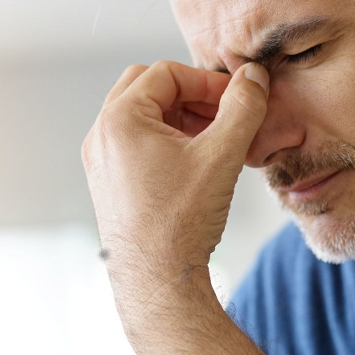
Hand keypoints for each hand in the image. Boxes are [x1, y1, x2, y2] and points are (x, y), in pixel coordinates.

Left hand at [82, 60, 269, 300]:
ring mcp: (100, 161)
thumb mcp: (222, 155)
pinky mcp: (108, 183)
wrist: (158, 281)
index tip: (237, 99)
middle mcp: (101, 136)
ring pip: (142, 116)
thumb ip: (242, 108)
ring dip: (179, 117)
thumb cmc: (181, 223)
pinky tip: (196, 164)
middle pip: (148, 87)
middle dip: (190, 95)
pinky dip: (166, 141)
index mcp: (119, 119)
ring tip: (215, 141)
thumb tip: (254, 77)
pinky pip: (136, 143)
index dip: (207, 82)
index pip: (166, 73)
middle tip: (223, 115)